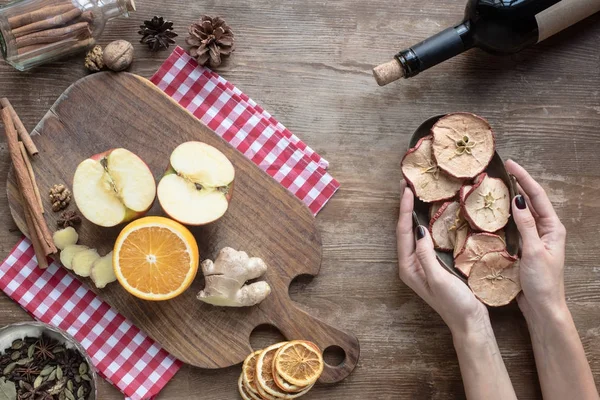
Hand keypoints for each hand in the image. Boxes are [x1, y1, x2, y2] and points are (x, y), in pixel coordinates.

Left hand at [397, 181, 488, 335]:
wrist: (470, 322)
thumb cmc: (454, 303)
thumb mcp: (438, 278)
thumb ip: (426, 254)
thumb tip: (419, 229)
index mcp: (408, 266)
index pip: (403, 231)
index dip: (404, 209)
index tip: (407, 189)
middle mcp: (412, 262)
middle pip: (407, 228)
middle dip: (406, 205)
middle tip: (407, 182)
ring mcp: (424, 261)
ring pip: (417, 230)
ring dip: (416, 210)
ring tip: (417, 191)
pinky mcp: (436, 261)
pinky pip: (430, 236)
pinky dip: (430, 220)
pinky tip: (435, 210)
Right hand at [505, 160, 566, 318]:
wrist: (543, 308)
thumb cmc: (542, 282)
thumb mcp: (533, 251)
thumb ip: (526, 225)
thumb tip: (518, 201)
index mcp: (552, 228)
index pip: (537, 196)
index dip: (523, 178)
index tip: (510, 164)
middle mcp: (545, 230)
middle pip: (531, 201)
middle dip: (518, 184)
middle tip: (501, 171)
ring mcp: (535, 238)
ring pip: (523, 212)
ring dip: (511, 198)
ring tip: (496, 186)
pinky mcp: (525, 247)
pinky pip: (516, 225)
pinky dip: (507, 215)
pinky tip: (495, 212)